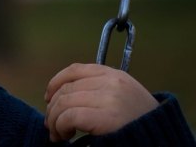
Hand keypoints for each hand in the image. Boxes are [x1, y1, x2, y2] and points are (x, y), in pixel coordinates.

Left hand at [44, 63, 158, 141]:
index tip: (48, 97)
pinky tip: (63, 136)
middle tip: (50, 124)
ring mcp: (109, 98)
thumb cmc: (138, 124)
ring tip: (56, 134)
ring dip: (54, 121)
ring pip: (64, 103)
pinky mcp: (106, 117)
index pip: (75, 70)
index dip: (55, 83)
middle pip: (67, 89)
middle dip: (53, 108)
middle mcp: (111, 82)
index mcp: (114, 75)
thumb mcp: (122, 97)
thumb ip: (98, 90)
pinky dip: (60, 127)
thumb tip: (58, 95)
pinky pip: (69, 117)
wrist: (161, 141)